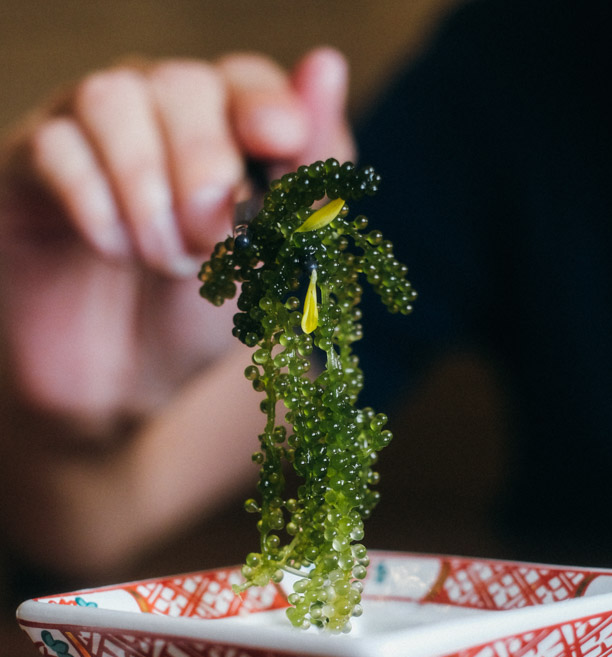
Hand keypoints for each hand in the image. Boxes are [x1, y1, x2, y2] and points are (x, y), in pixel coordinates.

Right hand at [0, 47, 353, 436]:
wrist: (126, 382)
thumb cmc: (202, 316)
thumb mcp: (269, 262)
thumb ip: (304, 177)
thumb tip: (326, 65)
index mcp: (222, 128)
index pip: (246, 81)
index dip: (264, 101)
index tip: (279, 138)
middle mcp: (156, 113)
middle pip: (183, 84)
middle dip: (205, 171)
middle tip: (209, 244)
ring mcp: (89, 133)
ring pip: (113, 100)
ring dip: (147, 189)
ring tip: (161, 259)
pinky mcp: (30, 164)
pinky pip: (56, 147)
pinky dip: (94, 203)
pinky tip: (112, 250)